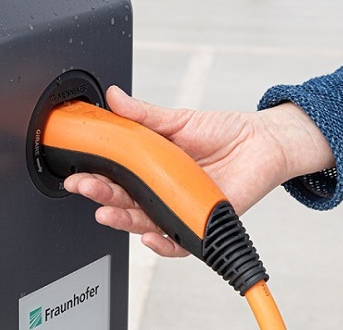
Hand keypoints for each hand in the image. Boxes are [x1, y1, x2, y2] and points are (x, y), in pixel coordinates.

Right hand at [63, 85, 333, 257]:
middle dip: (100, 197)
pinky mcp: (201, 222)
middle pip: (124, 202)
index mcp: (151, 167)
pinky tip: (150, 237)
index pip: (115, 176)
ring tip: (107, 212)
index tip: (78, 171)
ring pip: (144, 223)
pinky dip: (163, 244)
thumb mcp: (178, 118)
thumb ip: (143, 114)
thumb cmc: (224, 132)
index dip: (94, 176)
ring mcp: (179, 208)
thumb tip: (114, 96)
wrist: (264, 143)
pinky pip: (178, 243)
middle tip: (85, 187)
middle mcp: (162, 191)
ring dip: (123, 220)